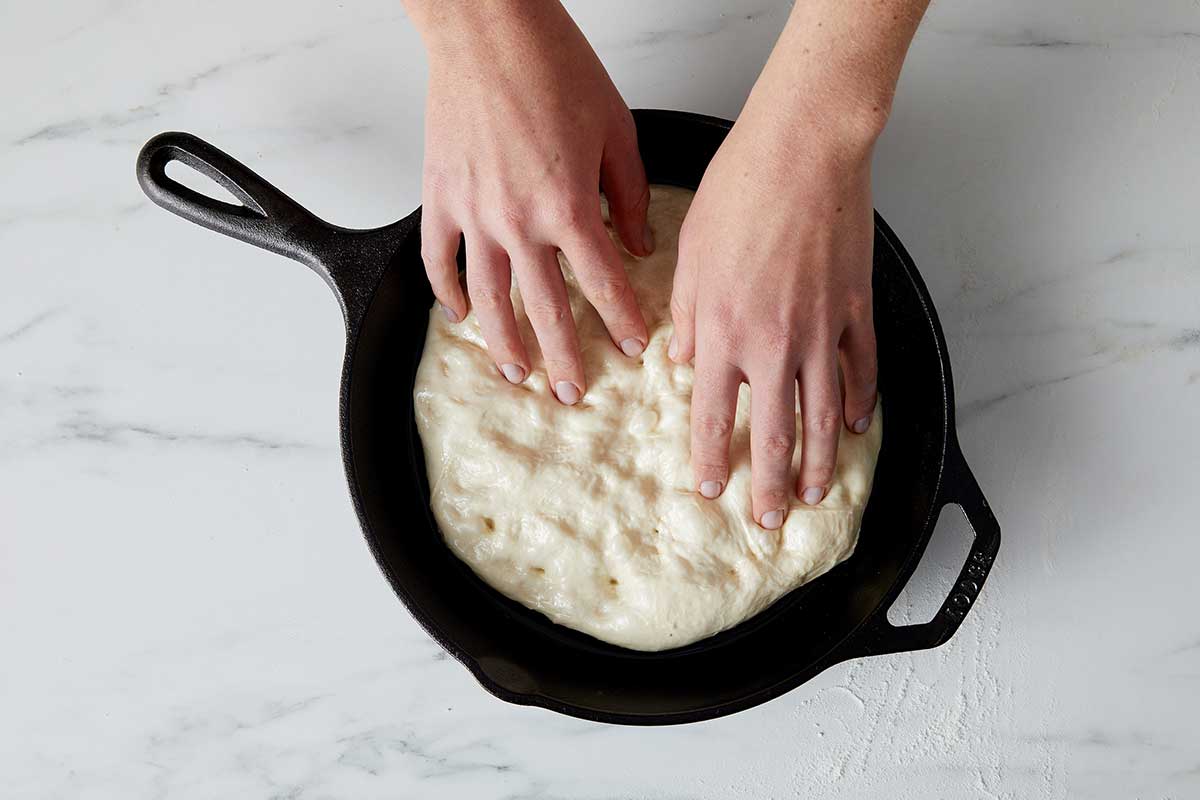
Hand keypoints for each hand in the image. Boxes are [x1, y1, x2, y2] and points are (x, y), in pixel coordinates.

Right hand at [412, 1, 652, 403]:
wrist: (489, 29)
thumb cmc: (555, 69)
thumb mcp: (616, 130)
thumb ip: (628, 196)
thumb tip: (640, 244)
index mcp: (568, 205)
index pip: (602, 283)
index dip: (621, 321)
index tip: (633, 349)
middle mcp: (518, 221)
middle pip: (545, 308)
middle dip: (564, 357)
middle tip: (573, 393)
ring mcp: (472, 213)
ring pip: (488, 298)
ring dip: (505, 343)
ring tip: (518, 373)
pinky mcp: (439, 197)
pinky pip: (438, 260)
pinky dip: (447, 293)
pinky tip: (460, 316)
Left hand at [669, 101, 880, 528]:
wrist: (802, 152)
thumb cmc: (738, 194)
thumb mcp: (689, 257)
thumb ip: (687, 318)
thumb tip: (685, 361)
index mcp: (723, 334)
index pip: (716, 416)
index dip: (714, 459)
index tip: (712, 489)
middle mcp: (774, 345)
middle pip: (775, 434)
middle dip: (771, 485)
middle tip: (770, 520)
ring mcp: (823, 332)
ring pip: (823, 416)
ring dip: (820, 462)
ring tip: (816, 495)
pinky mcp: (857, 309)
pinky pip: (861, 371)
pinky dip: (858, 403)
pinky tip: (853, 425)